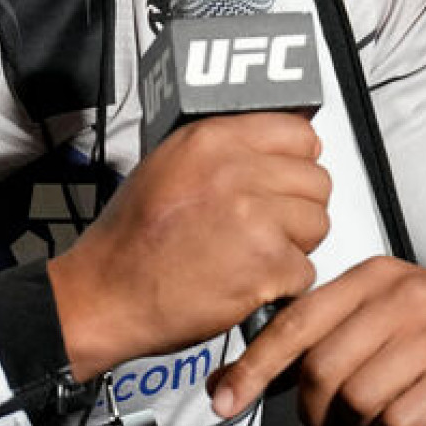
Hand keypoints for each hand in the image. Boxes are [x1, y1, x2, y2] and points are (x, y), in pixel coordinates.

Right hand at [47, 112, 330, 379]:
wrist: (107, 293)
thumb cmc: (131, 237)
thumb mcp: (168, 163)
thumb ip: (224, 149)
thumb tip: (281, 145)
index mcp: (211, 139)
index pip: (297, 132)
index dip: (297, 160)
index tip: (287, 179)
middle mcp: (235, 171)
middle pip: (315, 179)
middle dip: (299, 206)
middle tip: (268, 225)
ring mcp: (254, 217)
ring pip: (318, 223)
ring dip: (296, 245)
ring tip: (256, 254)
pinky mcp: (265, 265)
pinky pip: (305, 270)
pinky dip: (282, 285)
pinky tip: (248, 281)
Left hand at [208, 257, 425, 425]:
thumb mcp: (383, 304)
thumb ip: (328, 328)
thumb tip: (255, 369)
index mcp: (371, 276)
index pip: (296, 321)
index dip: (254, 365)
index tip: (226, 395)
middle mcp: (400, 298)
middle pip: (321, 368)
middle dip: (313, 407)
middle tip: (325, 418)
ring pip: (357, 398)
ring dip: (354, 424)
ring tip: (370, 417)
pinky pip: (398, 422)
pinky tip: (402, 423)